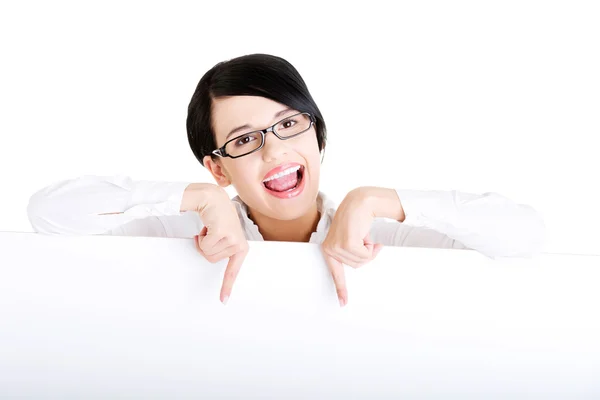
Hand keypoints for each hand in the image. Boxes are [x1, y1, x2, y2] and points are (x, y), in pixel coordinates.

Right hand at [184, 184, 248, 304]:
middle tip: (210, 233)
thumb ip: (222, 248)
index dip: (227, 285)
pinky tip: (207, 226)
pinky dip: (201, 237)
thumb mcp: (222, 235)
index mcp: (241, 247)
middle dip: (206, 247)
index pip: (233, 270)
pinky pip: (204, 246)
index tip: (223, 300)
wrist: (212, 198)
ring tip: (209, 228)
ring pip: (207, 253)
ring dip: (203, 241)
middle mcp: (239, 244)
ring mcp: (233, 239)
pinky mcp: (223, 234)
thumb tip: (210, 256)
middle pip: (212, 260)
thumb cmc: (216, 216)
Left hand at [321, 187, 403, 306]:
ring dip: (368, 249)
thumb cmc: (357, 219)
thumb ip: (351, 252)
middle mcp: (329, 249)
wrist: (360, 202)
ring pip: (361, 261)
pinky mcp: (346, 243)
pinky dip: (371, 247)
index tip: (343, 303)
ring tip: (365, 235)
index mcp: (329, 249)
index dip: (340, 288)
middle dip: (366, 254)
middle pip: (355, 265)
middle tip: (367, 240)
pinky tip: (367, 235)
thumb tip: (361, 260)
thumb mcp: (352, 238)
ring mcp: (336, 246)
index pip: (335, 272)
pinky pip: (365, 255)